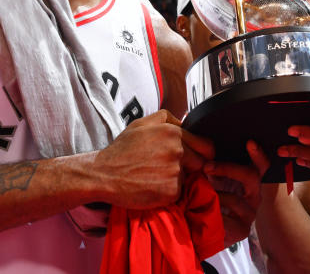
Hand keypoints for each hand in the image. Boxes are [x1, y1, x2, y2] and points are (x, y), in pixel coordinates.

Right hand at [95, 110, 214, 208]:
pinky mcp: (171, 191)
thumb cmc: (122, 150)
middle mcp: (177, 150)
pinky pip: (179, 192)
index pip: (206, 145)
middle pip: (201, 162)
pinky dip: (168, 191)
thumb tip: (185, 121)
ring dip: (177, 178)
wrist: (104, 174)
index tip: (192, 157)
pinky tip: (152, 186)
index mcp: (172, 132)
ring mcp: (175, 172)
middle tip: (169, 168)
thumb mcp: (141, 123)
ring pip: (189, 177)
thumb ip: (166, 118)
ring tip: (156, 176)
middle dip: (191, 165)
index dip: (200, 152)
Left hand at [204, 141, 270, 244]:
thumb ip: (210, 169)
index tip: (250, 143)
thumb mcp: (209, 181)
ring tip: (197, 197)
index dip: (258, 154)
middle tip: (207, 166)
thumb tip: (201, 154)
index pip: (260, 166)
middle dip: (227, 168)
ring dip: (213, 195)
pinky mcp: (242, 230)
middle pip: (250, 176)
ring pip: (234, 198)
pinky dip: (212, 214)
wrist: (201, 231)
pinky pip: (227, 218)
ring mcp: (250, 213)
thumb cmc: (206, 200)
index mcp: (248, 182)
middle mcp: (254, 196)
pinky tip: (203, 214)